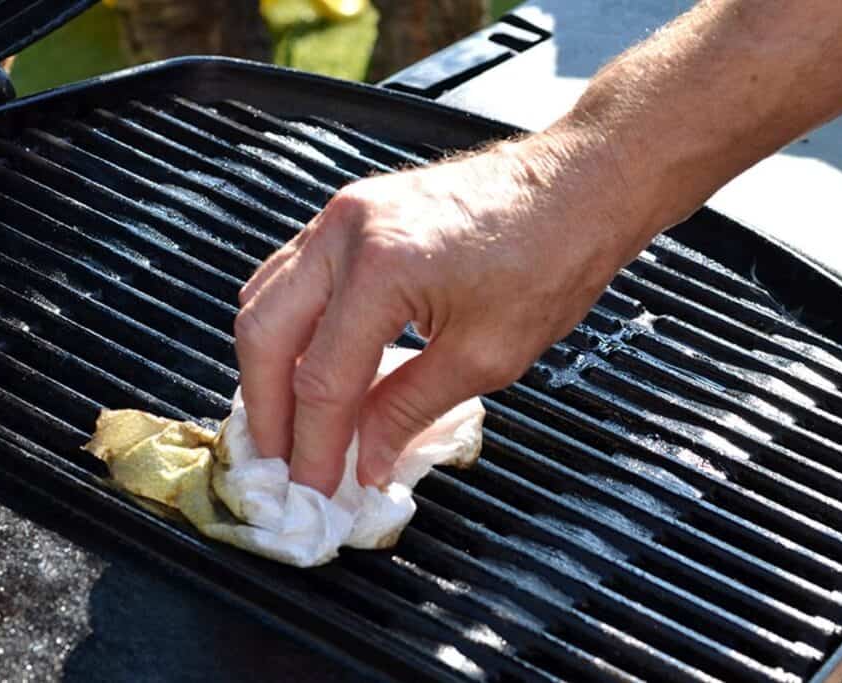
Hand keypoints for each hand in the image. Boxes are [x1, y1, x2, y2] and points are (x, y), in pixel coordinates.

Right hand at [234, 129, 654, 495]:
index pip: (323, 379)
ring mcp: (342, 215)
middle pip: (265, 333)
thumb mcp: (486, 355)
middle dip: (267, 408)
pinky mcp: (351, 213)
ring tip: (288, 422)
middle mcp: (346, 233)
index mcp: (381, 268)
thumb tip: (364, 459)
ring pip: (266, 299)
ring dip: (269, 367)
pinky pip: (291, 276)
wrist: (577, 187)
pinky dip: (290, 327)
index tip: (313, 489)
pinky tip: (305, 363)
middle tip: (281, 463)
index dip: (314, 445)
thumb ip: (408, 409)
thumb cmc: (550, 258)